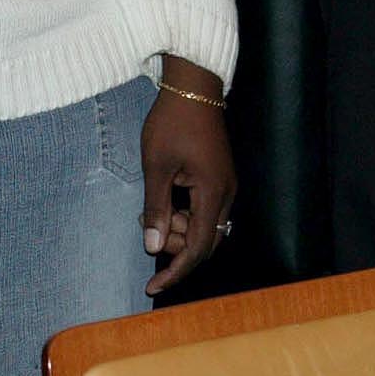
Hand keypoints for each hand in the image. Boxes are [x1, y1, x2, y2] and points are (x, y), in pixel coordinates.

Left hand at [140, 56, 235, 294]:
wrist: (194, 88)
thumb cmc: (172, 123)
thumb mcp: (156, 166)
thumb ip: (156, 208)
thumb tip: (154, 247)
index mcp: (213, 194)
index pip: (197, 248)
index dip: (175, 272)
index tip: (152, 287)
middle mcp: (226, 195)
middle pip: (205, 243)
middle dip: (176, 248)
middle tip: (148, 229)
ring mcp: (225, 187)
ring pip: (204, 227)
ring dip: (177, 229)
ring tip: (149, 210)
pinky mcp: (219, 179)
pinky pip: (204, 210)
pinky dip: (182, 214)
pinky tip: (162, 200)